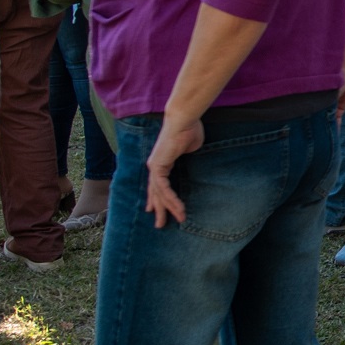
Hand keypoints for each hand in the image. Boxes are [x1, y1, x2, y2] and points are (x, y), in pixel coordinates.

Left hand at [144, 112, 204, 226]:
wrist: (184, 120)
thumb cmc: (190, 130)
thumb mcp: (190, 148)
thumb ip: (187, 157)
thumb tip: (189, 157)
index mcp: (161, 161)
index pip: (157, 185)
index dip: (157, 198)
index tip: (155, 210)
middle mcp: (154, 165)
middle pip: (155, 192)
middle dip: (158, 209)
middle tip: (160, 224)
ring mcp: (154, 166)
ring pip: (159, 193)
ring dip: (168, 208)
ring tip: (178, 219)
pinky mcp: (157, 167)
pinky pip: (163, 188)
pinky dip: (171, 199)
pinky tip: (178, 208)